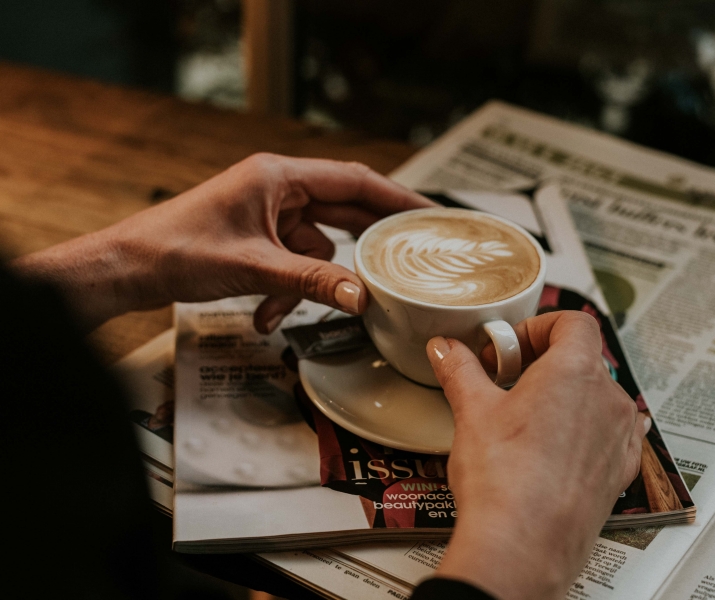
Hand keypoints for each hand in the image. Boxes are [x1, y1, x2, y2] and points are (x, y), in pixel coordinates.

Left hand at [12, 154, 433, 329]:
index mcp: (279, 176)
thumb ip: (312, 281)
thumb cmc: (175, 249)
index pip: (356, 180)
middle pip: (343, 211)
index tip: (431, 215)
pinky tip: (267, 315)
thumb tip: (361, 296)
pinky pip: (293, 265)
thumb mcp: (253, 267)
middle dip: (366, 243)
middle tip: (407, 261)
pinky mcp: (258, 240)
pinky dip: (287, 291)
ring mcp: (268, 215)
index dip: (398, 198)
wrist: (127, 269)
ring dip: (312, 282)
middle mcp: (278, 189)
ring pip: (317, 247)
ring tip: (290, 308)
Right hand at [426, 311, 647, 599]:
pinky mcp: (619, 472)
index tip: (510, 347)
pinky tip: (554, 447)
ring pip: (597, 397)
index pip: (573, 322)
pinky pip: (610, 434)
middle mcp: (607, 399)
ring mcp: (619, 437)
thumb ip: (460, 369)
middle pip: (584, 358)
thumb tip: (448, 350)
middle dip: (545, 362)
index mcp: (575, 371)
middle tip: (509, 380)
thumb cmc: (505, 483)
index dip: (538, 326)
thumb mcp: (472, 411)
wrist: (522, 548)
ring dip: (565, 397)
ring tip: (526, 419)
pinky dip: (584, 430)